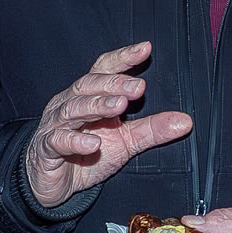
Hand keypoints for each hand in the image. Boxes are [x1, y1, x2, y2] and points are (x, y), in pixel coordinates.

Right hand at [25, 41, 191, 208]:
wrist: (53, 182)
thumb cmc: (86, 155)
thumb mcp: (126, 142)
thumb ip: (152, 130)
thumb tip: (184, 121)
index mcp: (89, 97)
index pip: (105, 70)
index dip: (123, 58)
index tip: (145, 50)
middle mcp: (70, 104)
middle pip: (89, 85)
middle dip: (114, 84)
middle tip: (138, 87)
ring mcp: (56, 125)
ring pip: (73, 108)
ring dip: (97, 105)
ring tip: (118, 106)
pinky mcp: (47, 149)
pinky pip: (58, 140)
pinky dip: (74, 140)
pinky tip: (91, 142)